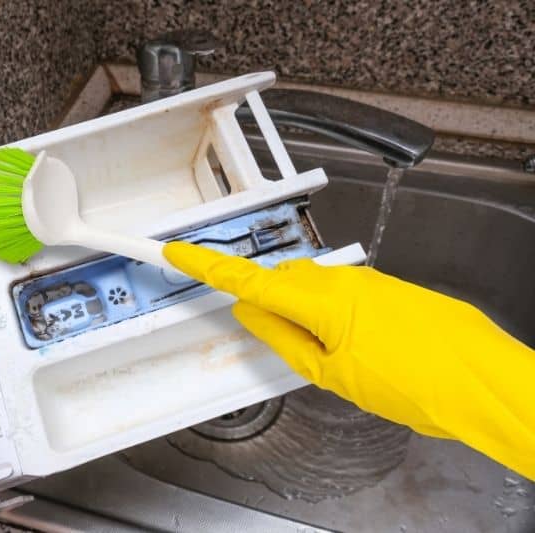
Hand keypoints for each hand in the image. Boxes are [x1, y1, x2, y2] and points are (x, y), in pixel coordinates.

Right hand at [164, 242, 534, 478]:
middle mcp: (343, 280)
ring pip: (311, 286)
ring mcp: (367, 280)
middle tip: (278, 340)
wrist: (481, 381)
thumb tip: (250, 315)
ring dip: (303, 313)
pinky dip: (330, 312)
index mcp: (321, 302)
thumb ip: (282, 339)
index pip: (248, 280)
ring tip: (334, 357)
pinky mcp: (384, 286)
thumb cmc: (415, 384)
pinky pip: (339, 290)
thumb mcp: (332, 375)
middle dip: (267, 303)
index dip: (206, 265)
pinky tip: (355, 345)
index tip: (177, 251)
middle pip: (280, 281)